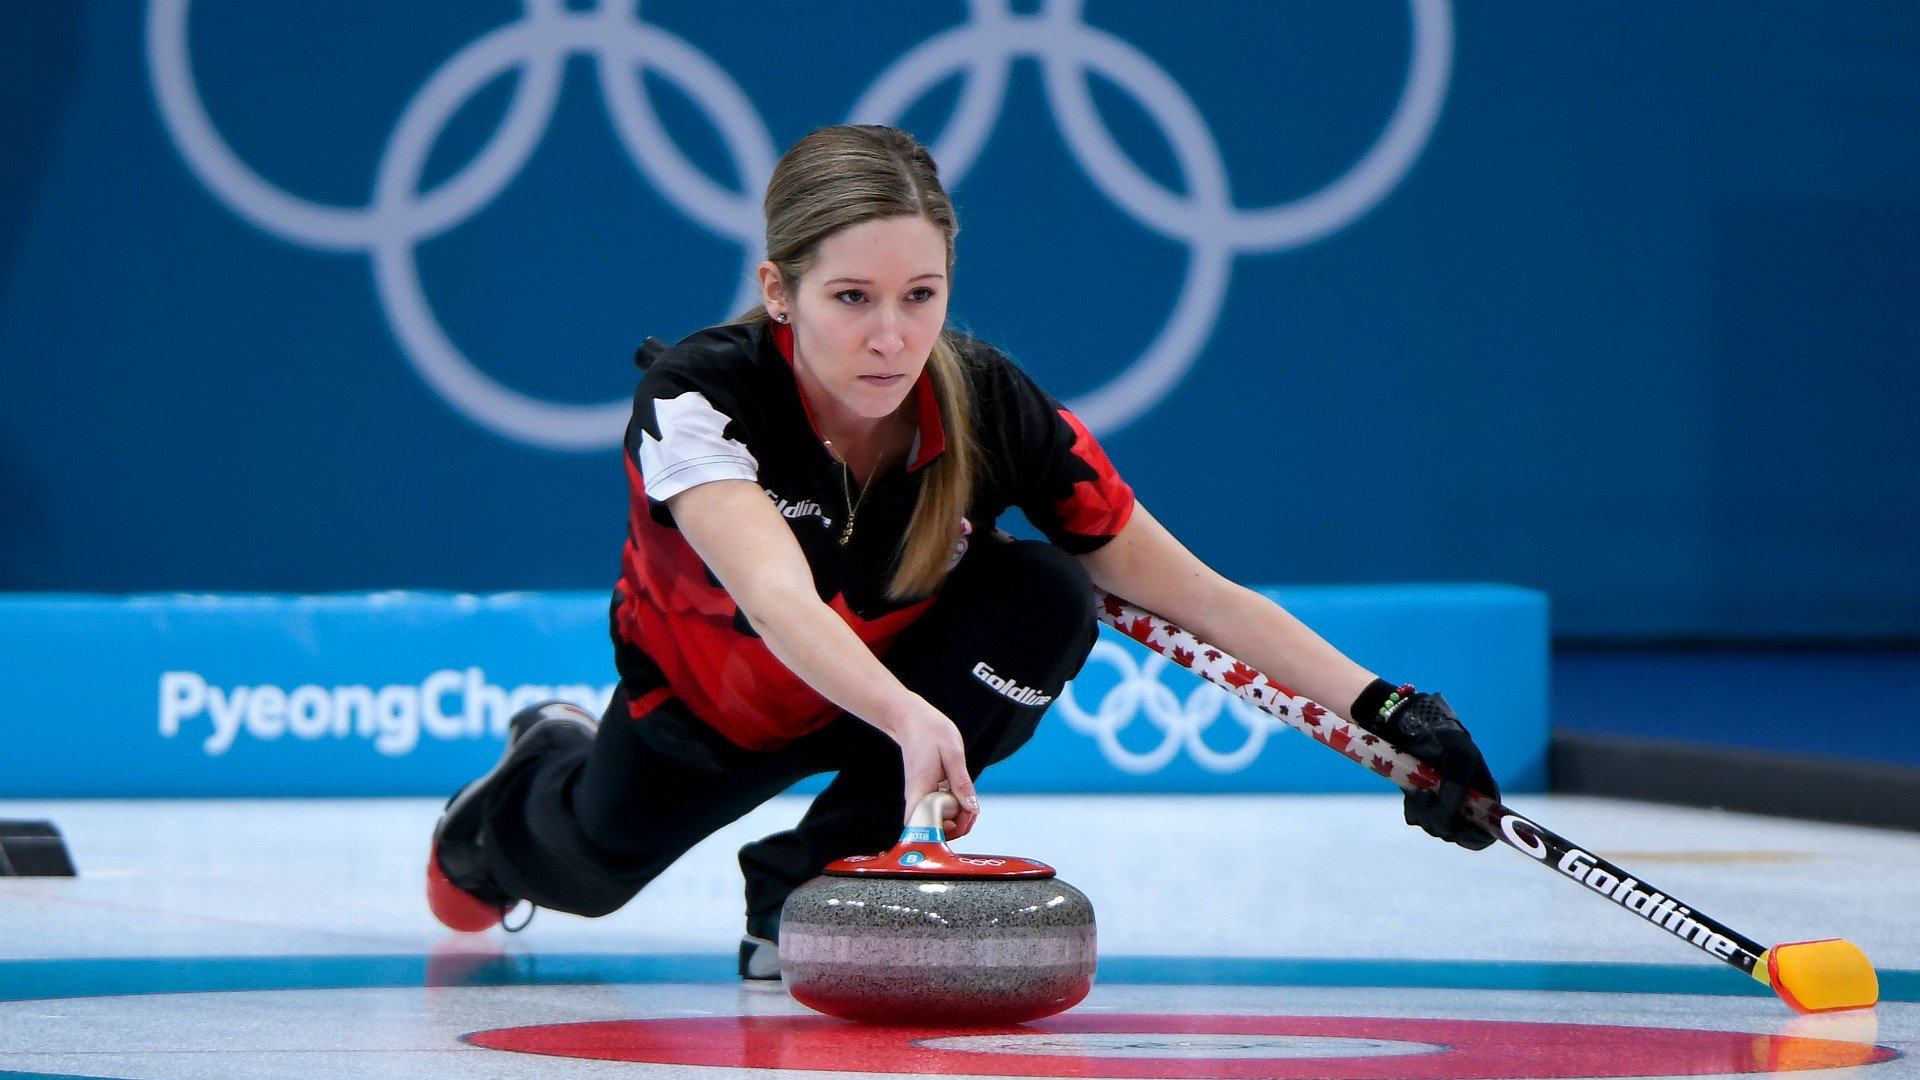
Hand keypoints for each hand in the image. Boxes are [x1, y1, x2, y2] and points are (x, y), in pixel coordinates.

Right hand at [887, 699, 979, 838]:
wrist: (911, 720)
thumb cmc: (930, 732)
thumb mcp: (953, 754)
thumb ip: (962, 783)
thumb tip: (972, 809)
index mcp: (921, 790)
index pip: (924, 827)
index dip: (944, 832)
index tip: (964, 817)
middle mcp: (917, 798)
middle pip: (934, 829)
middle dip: (957, 826)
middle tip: (972, 809)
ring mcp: (920, 797)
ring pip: (938, 821)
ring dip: (957, 818)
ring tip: (969, 800)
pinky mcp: (925, 794)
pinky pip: (939, 810)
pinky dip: (953, 808)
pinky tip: (961, 795)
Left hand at [1379, 692, 1498, 849]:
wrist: (1419, 733)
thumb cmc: (1448, 741)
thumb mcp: (1460, 752)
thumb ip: (1459, 776)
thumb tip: (1450, 804)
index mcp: (1485, 799)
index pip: (1488, 833)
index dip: (1477, 837)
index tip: (1461, 831)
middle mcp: (1466, 809)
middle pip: (1457, 834)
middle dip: (1442, 820)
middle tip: (1430, 796)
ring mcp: (1444, 810)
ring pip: (1435, 827)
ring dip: (1425, 811)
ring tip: (1421, 787)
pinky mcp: (1423, 807)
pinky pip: (1416, 819)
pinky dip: (1413, 807)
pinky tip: (1414, 789)